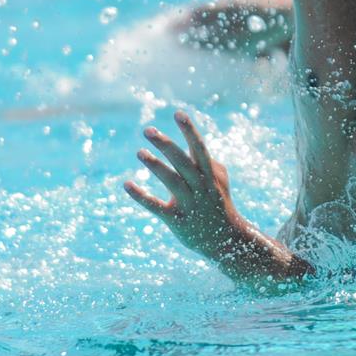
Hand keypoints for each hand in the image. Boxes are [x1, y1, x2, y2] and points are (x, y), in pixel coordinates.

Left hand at [124, 111, 246, 259]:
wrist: (228, 241)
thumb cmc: (219, 206)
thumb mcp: (219, 182)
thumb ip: (209, 162)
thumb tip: (195, 145)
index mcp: (210, 175)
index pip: (199, 148)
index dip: (190, 131)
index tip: (178, 113)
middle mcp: (201, 187)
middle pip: (183, 162)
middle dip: (166, 145)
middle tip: (147, 130)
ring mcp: (190, 205)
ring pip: (172, 182)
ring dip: (155, 166)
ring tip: (139, 152)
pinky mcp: (178, 221)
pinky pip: (157, 207)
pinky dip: (141, 196)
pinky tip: (127, 184)